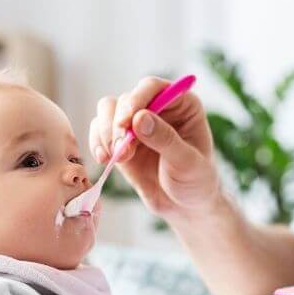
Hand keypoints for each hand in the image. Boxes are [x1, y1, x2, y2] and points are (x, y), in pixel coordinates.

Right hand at [89, 77, 222, 220]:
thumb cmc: (196, 181)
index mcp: (182, 104)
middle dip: (117, 123)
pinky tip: (104, 159)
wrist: (185, 206)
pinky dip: (97, 143)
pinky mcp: (120, 140)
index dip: (136, 99)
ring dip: (105, 132)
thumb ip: (166, 140)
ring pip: (108, 110)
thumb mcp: (188, 163)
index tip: (126, 122)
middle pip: (125, 99)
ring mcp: (136, 123)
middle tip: (120, 148)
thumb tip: (139, 118)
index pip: (152, 87)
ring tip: (115, 157)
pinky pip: (99, 131)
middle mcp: (157, 107)